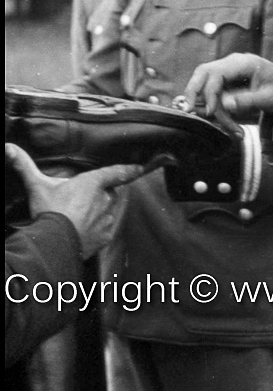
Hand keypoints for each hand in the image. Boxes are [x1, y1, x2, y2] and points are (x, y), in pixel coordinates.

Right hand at [5, 143, 144, 258]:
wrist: (55, 243)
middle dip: (99, 195)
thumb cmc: (49, 211)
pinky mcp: (105, 236)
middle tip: (80, 201)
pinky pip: (105, 229)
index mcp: (93, 183)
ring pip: (108, 211)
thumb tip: (9, 147)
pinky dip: (97, 228)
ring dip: (99, 212)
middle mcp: (105, 199)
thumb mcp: (37, 186)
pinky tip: (82, 230)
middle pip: (108, 193)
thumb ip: (25, 165)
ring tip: (78, 217)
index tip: (140, 168)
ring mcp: (107, 218)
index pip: (117, 172)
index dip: (129, 169)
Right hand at [184, 53, 272, 130]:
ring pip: (205, 87)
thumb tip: (225, 105)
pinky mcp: (226, 82)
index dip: (209, 92)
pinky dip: (218, 110)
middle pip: (202, 73)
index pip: (215, 73)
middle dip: (193, 92)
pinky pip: (213, 94)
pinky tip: (232, 124)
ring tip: (233, 128)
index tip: (212, 112)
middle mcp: (231, 63)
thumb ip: (247, 100)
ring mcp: (227, 72)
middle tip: (189, 111)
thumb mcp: (269, 97)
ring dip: (212, 108)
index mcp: (242, 62)